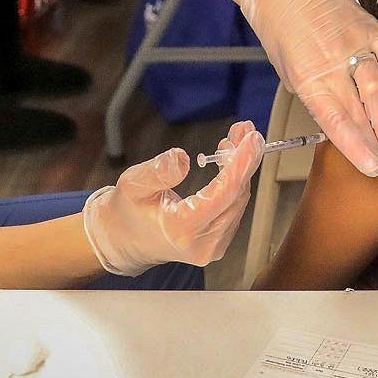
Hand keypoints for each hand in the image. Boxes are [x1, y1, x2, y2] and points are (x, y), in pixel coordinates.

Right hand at [81, 123, 262, 275]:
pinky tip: (230, 161)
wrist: (124, 240)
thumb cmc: (128, 210)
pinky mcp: (218, 243)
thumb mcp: (132, 184)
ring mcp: (213, 247)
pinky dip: (235, 182)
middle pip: (236, 195)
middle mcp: (203, 244)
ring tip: (234, 140)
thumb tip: (183, 158)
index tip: (253, 138)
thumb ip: (157, 171)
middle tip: (245, 130)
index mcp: (181, 229)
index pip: (224, 193)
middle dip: (244, 160)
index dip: (242, 163)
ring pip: (239, 200)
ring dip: (241, 168)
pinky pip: (234, 207)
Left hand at [242, 0, 377, 176]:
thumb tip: (339, 120)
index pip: (335, 120)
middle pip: (359, 110)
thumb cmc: (281, 32)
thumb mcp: (288, 71)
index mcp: (306, 77)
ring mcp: (352, 44)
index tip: (371, 167)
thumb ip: (315, 95)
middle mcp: (331, 62)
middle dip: (373, 141)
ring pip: (377, 87)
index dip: (355, 146)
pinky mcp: (368, 26)